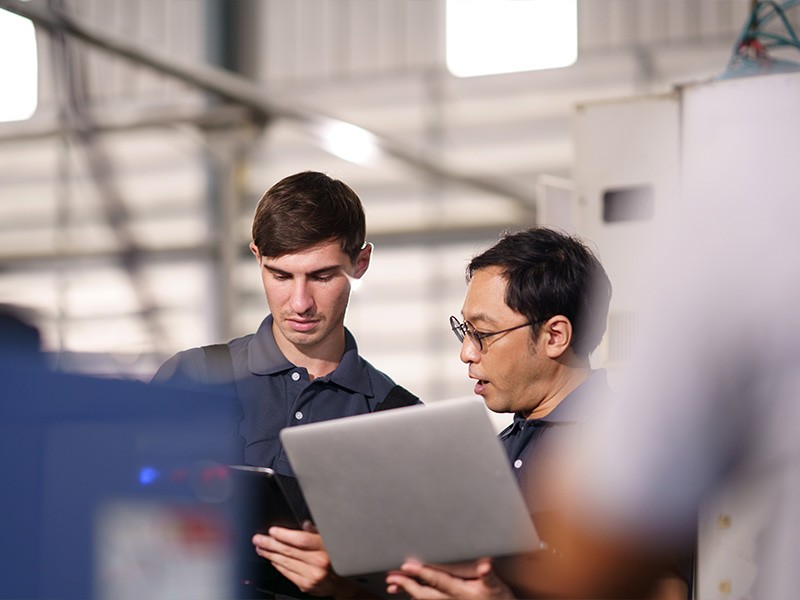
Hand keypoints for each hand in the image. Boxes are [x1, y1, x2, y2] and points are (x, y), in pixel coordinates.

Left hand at [252, 522, 363, 597]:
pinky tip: (272, 559)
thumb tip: (304, 524)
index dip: (284, 535)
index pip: (301, 540)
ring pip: (285, 562)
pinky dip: (278, 565)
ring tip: (260, 548)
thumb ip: (318, 532)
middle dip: (270, 544)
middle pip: (289, 551)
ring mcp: (311, 576)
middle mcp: (319, 562)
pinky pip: (287, 573)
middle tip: (258, 539)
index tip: (272, 531)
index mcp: (326, 548)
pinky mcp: (306, 585)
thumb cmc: (336, 556)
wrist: (343, 581)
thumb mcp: (331, 539)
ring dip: (270, 554)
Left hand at [385, 558, 514, 599]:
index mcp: (460, 592)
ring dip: (407, 591)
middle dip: (406, 585)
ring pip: (424, 599)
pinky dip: (417, 597)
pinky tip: (409, 593)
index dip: (421, 573)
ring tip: (392, 585)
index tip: (406, 566)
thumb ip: (488, 576)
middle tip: (391, 577)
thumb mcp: (496, 586)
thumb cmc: (498, 598)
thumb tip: (484, 567)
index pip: (437, 581)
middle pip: (424, 594)